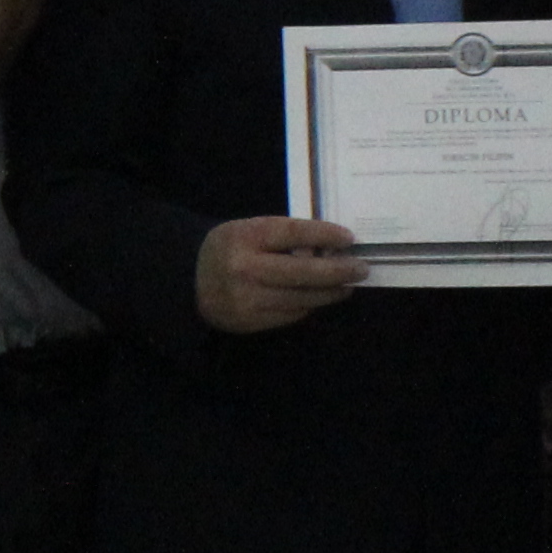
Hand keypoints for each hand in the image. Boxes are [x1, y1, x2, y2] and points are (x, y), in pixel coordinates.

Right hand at [192, 215, 365, 335]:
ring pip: (302, 298)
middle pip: (303, 272)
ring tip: (347, 286)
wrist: (190, 280)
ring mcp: (248, 298)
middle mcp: (246, 268)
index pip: (293, 233)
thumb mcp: (250, 231)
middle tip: (361, 268)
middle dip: (338, 271)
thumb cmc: (230, 248)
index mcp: (246, 237)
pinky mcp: (250, 321)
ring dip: (330, 292)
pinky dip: (309, 305)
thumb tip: (332, 248)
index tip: (349, 239)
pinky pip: (291, 314)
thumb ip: (284, 237)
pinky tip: (318, 298)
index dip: (325, 235)